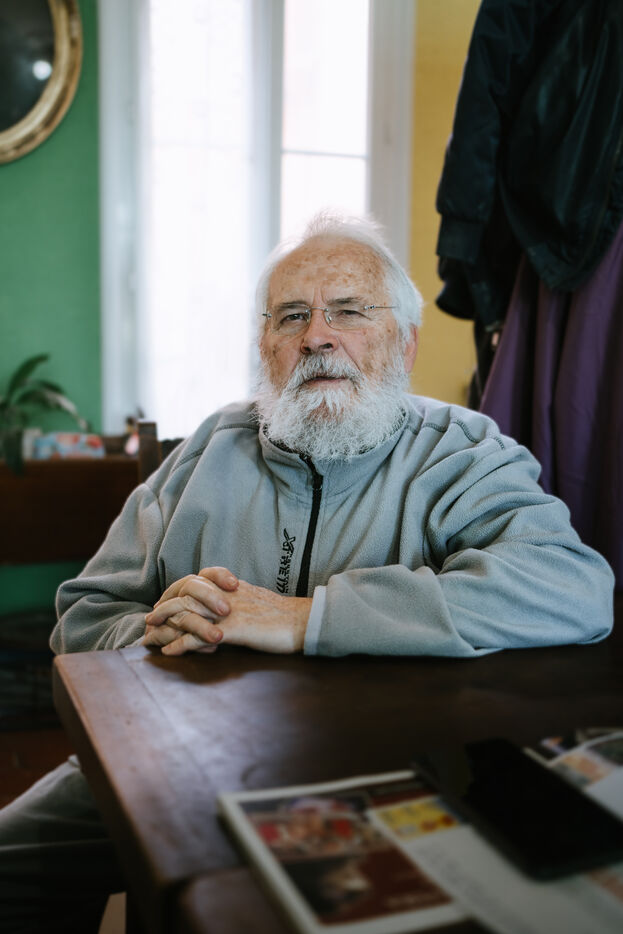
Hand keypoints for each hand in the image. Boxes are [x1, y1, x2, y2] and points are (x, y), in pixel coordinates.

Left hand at [143, 566, 310, 655]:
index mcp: (232, 587)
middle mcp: (226, 594)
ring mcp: (228, 611)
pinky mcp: (231, 630)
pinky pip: (197, 636)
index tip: (165, 601)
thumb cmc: (282, 616)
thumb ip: (237, 600)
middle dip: (164, 605)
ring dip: (165, 623)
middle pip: (185, 592)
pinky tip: (169, 652)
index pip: (196, 579)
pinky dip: (180, 644)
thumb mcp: (255, 600)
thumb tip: (225, 608)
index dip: (176, 590)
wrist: (301, 622)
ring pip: (187, 611)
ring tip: (150, 635)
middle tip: (150, 619)